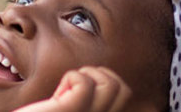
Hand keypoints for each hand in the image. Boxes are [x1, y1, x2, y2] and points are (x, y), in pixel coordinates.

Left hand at [12, 67, 145, 111]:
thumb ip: (83, 104)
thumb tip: (100, 80)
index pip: (124, 96)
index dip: (102, 86)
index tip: (75, 97)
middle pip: (123, 89)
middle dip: (99, 77)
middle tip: (73, 90)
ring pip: (111, 84)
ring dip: (87, 76)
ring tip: (66, 91)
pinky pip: (83, 83)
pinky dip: (71, 77)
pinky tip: (56, 96)